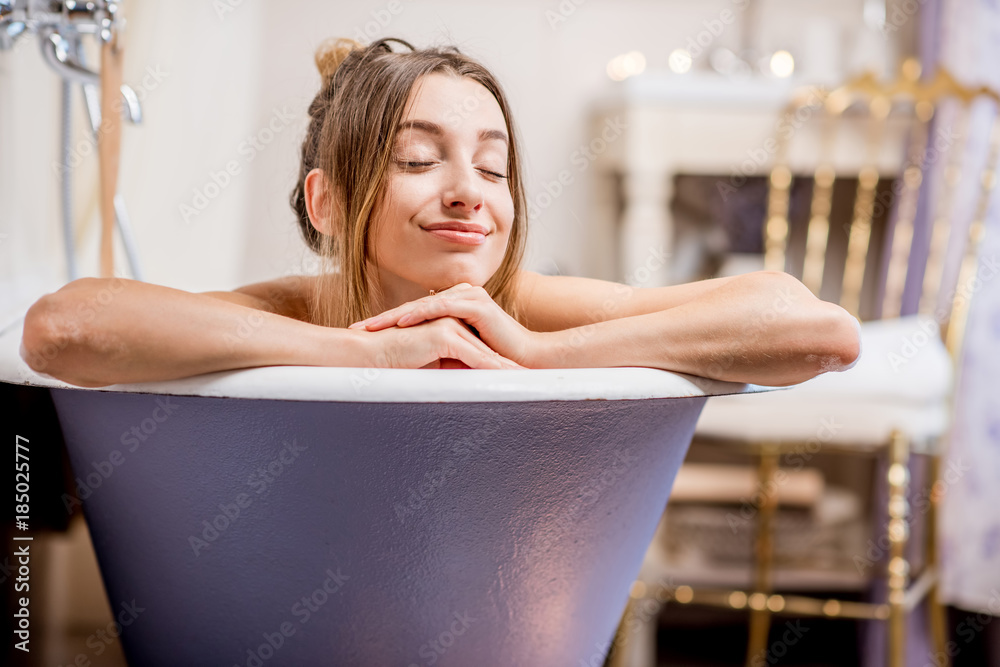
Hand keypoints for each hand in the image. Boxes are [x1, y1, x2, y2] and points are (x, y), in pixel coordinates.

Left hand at [349, 283, 539, 366]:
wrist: (525, 361)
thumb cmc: (495, 362)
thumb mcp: (457, 355)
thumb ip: (437, 351)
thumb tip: (410, 365)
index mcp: (455, 306)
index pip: (415, 314)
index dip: (388, 325)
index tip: (364, 336)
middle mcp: (460, 296)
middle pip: (413, 307)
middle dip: (383, 319)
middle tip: (357, 329)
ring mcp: (468, 296)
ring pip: (422, 305)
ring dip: (394, 316)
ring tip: (371, 326)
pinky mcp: (475, 304)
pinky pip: (441, 307)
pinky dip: (420, 314)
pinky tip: (401, 322)